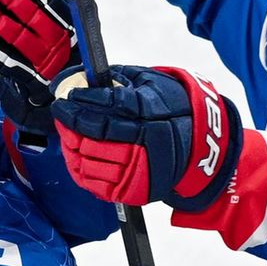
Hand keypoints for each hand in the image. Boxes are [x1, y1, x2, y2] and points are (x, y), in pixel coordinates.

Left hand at [51, 65, 241, 210]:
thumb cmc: (176, 110)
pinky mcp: (135, 188)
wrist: (205, 147)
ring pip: (91, 159)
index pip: (108, 105)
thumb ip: (120, 79)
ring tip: (67, 134)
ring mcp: (140, 168)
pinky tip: (75, 156)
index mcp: (153, 112)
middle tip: (61, 113)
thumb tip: (84, 76)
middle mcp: (147, 141)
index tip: (66, 97)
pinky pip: (96, 183)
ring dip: (72, 146)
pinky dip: (80, 170)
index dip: (82, 101)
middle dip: (72, 123)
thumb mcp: (154, 84)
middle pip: (95, 133)